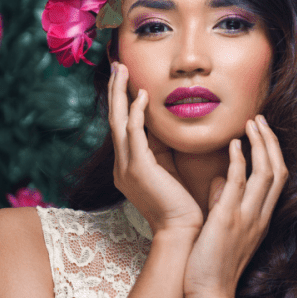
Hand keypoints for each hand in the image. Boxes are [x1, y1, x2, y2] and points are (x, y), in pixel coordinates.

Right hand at [108, 62, 203, 236]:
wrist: (182, 232)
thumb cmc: (181, 204)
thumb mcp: (169, 169)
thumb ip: (163, 148)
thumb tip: (166, 125)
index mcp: (128, 166)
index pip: (123, 127)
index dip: (123, 101)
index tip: (126, 79)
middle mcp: (122, 165)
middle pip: (114, 119)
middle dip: (115, 91)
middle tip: (117, 65)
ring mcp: (126, 166)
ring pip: (119, 121)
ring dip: (120, 93)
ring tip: (122, 70)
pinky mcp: (138, 167)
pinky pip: (133, 132)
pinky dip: (136, 112)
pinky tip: (141, 95)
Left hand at [183, 115, 288, 297]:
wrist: (208, 293)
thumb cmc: (211, 262)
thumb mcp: (224, 227)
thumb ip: (224, 200)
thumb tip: (220, 178)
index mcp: (261, 217)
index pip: (278, 178)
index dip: (273, 151)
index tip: (262, 131)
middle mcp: (260, 215)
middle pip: (279, 170)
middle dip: (271, 141)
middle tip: (260, 119)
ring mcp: (247, 217)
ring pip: (267, 172)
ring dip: (261, 144)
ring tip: (251, 123)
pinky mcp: (229, 219)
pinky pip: (240, 183)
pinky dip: (240, 160)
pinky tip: (234, 144)